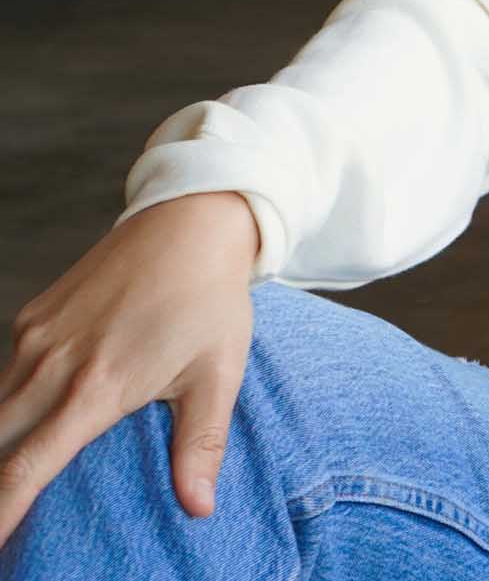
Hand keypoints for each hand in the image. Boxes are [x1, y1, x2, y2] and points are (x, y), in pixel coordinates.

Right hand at [0, 192, 259, 546]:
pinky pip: (6, 374)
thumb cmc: (210, 299)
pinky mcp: (32, 316)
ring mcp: (36, 337)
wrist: (193, 220)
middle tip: (8, 517)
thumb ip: (200, 443)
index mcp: (96, 387)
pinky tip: (29, 418)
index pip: (25, 469)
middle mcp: (52, 365)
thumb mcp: (218, 371)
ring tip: (15, 471)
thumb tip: (199, 508)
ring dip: (2, 443)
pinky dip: (9, 403)